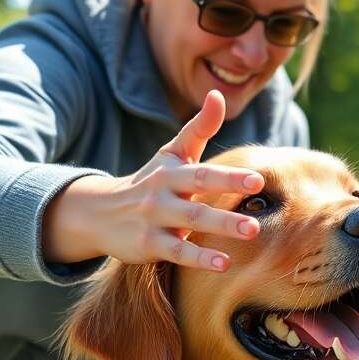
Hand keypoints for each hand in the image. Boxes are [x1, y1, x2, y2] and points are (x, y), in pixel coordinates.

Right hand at [42, 90, 263, 271]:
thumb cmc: (150, 181)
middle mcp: (162, 194)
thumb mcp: (171, 154)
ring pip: (190, 224)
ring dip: (221, 228)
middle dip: (227, 203)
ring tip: (252, 232)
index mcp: (171, 172)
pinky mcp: (148, 245)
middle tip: (257, 214)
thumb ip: (199, 128)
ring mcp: (154, 220)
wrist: (100, 213)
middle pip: (198, 196)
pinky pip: (177, 253)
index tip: (258, 179)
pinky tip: (224, 265)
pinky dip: (200, 259)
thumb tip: (218, 94)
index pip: (203, 172)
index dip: (230, 176)